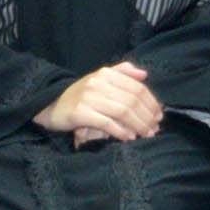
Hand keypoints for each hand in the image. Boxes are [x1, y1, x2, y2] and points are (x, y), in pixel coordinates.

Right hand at [41, 62, 161, 142]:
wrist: (50, 104)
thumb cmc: (79, 94)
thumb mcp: (99, 79)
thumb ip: (122, 72)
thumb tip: (144, 74)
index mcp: (106, 74)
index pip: (137, 87)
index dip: (151, 102)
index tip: (159, 115)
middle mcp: (98, 83)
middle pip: (132, 100)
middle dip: (147, 116)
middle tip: (154, 128)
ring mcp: (88, 97)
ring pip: (122, 111)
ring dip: (138, 125)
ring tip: (146, 134)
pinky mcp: (80, 113)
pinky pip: (107, 123)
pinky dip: (121, 131)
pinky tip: (129, 138)